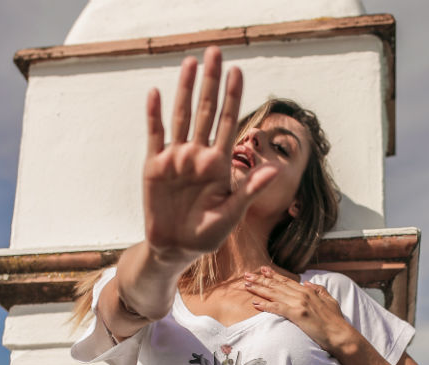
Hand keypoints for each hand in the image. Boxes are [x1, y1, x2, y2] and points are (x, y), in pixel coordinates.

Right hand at [143, 47, 277, 260]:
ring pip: (182, 116)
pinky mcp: (155, 166)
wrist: (176, 248)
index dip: (232, 97)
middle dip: (210, 82)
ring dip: (185, 89)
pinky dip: (154, 115)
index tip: (237, 72)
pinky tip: (156, 93)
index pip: (227, 123)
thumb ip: (249, 190)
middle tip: (214, 52)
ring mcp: (176, 158)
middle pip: (205, 111)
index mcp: (218, 164)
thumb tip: (274, 170)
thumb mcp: (232, 215)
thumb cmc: (207, 235)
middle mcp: (198, 155)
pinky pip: (155, 135)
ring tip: (190, 62)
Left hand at [242, 266, 356, 354]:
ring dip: (259, 289)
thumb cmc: (336, 321)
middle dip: (261, 279)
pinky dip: (265, 305)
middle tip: (247, 275)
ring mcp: (299, 304)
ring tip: (246, 285)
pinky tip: (255, 303)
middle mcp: (303, 294)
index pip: (287, 281)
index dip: (274, 275)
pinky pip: (277, 308)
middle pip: (277, 285)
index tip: (263, 270)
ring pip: (274, 294)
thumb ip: (319, 289)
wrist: (340, 334)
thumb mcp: (330, 300)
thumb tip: (308, 282)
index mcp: (309, 291)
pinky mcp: (297, 314)